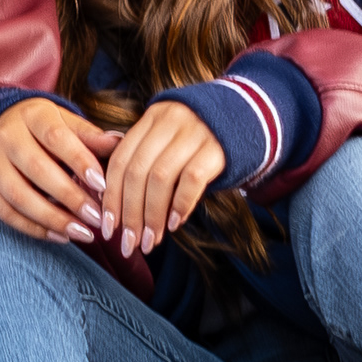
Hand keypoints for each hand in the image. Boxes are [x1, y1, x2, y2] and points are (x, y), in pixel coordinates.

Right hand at [0, 95, 121, 242]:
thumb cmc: (40, 128)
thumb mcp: (63, 122)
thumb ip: (88, 135)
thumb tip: (118, 142)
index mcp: (31, 116)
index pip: (55, 137)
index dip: (79, 161)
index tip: (103, 185)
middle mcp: (7, 138)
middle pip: (37, 169)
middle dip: (69, 197)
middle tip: (97, 217)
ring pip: (19, 196)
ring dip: (53, 219)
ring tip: (83, 233)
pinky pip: (7, 214)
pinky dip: (35, 229)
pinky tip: (61, 236)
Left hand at [101, 100, 226, 260]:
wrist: (253, 118)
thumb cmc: (201, 140)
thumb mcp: (169, 139)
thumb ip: (145, 160)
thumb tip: (113, 207)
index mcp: (151, 118)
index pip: (121, 160)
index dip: (111, 196)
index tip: (108, 227)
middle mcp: (170, 121)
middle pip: (137, 172)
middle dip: (129, 213)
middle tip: (128, 243)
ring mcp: (195, 132)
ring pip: (160, 178)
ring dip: (152, 216)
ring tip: (150, 241)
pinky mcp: (218, 148)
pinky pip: (192, 180)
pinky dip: (180, 205)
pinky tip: (175, 224)